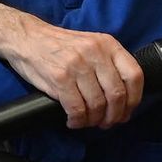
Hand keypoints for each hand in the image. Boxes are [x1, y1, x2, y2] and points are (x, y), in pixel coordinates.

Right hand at [0, 14, 145, 129]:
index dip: (134, 99)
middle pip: (117, 94)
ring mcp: (77, 64)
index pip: (134, 75)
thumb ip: (108, 64)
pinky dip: (77, 121)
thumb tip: (125, 97)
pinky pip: (76, 109)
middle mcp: (95, 52)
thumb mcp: (90, 45)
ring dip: (93, 120)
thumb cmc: (59, 46)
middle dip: (114, 116)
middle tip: (106, 123)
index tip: (126, 111)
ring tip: (86, 121)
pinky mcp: (60, 77)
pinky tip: (73, 120)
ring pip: (97, 105)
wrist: (26, 38)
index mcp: (107, 44)